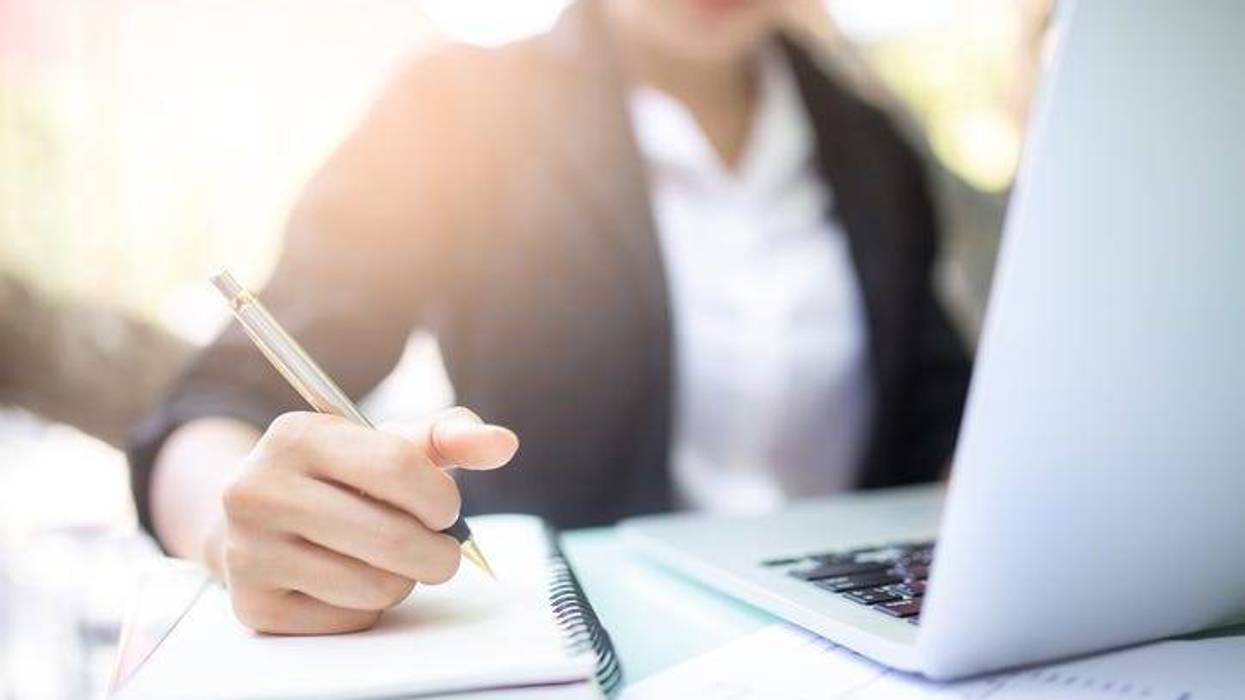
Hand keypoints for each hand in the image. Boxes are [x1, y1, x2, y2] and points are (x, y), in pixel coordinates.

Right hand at [212, 407, 517, 633]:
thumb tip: (503, 444)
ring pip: (376, 586)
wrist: (263, 518)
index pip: (398, 468)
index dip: (440, 497)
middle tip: (439, 548)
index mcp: (296, 436)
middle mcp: (257, 490)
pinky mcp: (254, 605)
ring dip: (404, 579)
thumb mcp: (389, 443)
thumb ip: (450, 435)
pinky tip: (349, 577)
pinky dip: (368, 606)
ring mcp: (248, 551)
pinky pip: (351, 619)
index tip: (444, 509)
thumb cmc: (342, 476)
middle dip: (438, 551)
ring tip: (388, 558)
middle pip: (393, 538)